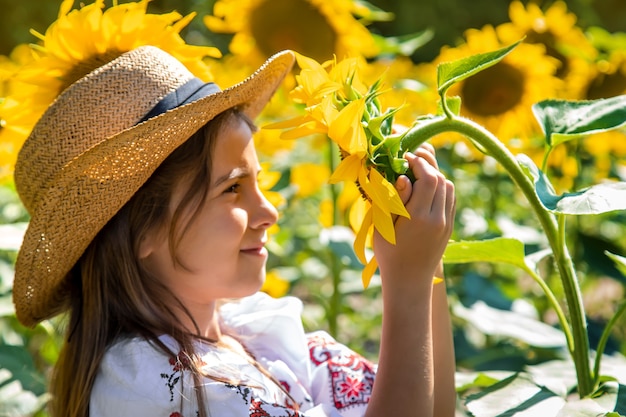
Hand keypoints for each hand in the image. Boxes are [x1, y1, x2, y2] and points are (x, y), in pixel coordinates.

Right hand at [373, 143, 455, 286]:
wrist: (409, 280)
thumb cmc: (389, 253)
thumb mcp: (383, 227)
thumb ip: (393, 200)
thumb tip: (403, 177)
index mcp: (419, 217)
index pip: (428, 178)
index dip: (418, 163)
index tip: (404, 157)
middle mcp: (438, 219)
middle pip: (441, 179)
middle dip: (427, 165)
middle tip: (411, 160)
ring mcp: (446, 223)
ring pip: (449, 187)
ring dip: (435, 175)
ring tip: (417, 173)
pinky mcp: (449, 227)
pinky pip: (450, 198)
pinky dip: (440, 187)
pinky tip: (426, 188)